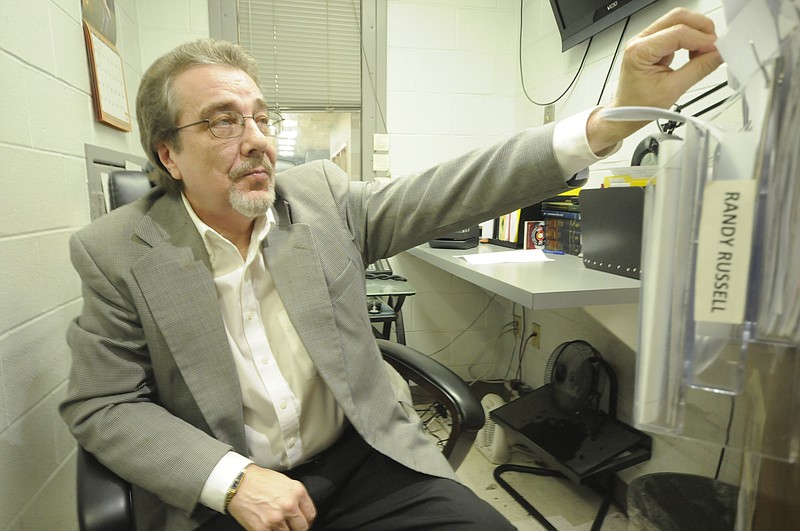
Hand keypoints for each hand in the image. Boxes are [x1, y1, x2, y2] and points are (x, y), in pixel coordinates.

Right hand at [226, 465, 315, 529]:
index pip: (310, 515)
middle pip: (302, 528)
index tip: (301, 521)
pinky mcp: (263, 528)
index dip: (306, 520)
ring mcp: (276, 519)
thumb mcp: (284, 482)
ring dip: (283, 530)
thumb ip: (295, 496)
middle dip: (296, 527)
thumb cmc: (258, 480)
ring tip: (275, 524)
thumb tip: (300, 510)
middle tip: (289, 525)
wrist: (237, 483)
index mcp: (297, 492)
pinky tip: (268, 526)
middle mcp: (289, 505)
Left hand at [587, 8, 723, 152]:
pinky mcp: (652, 44)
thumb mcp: (673, 89)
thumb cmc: (639, 105)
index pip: (677, 33)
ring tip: (703, 52)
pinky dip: (690, 39)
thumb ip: (699, 69)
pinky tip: (694, 53)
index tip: (716, 49)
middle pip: (677, 17)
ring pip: (677, 21)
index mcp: (640, 51)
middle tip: (714, 46)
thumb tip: (719, 55)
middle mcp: (640, 41)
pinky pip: (675, 31)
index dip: (701, 39)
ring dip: (696, 33)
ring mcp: (645, 40)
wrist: (626, 112)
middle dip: (700, 28)